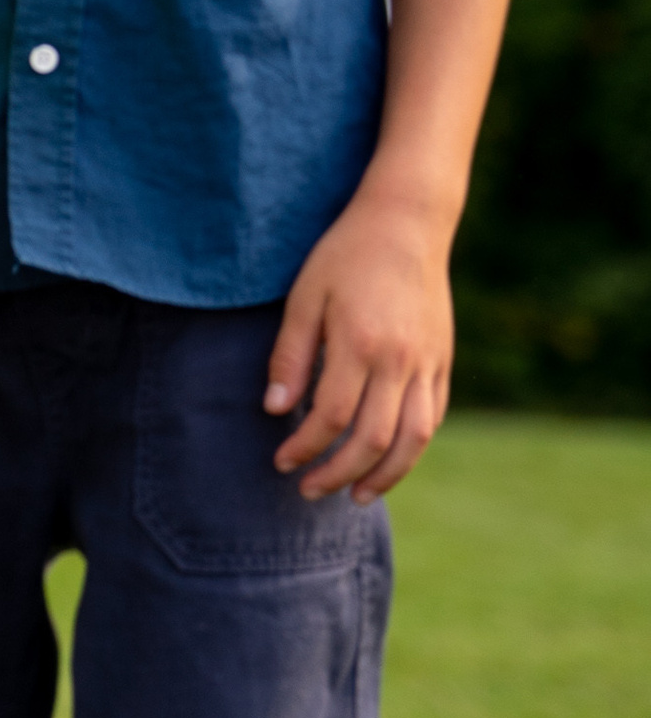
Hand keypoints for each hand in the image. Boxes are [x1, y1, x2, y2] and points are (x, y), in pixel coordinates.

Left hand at [264, 188, 454, 500]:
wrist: (407, 222)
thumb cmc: (345, 255)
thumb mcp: (305, 297)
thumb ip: (290, 356)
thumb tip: (275, 412)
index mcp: (361, 343)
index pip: (332, 418)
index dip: (305, 448)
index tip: (281, 462)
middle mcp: (400, 360)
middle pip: (373, 439)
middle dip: (338, 473)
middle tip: (308, 491)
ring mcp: (428, 362)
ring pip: (413, 438)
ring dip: (385, 475)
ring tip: (355, 495)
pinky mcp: (442, 360)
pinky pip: (432, 417)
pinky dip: (411, 446)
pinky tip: (388, 461)